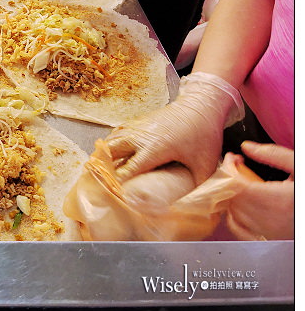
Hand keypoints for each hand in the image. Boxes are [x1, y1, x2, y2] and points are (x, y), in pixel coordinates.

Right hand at [105, 72, 243, 184]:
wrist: (201, 107)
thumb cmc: (204, 136)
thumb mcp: (204, 166)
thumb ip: (193, 186)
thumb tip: (183, 204)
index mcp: (155, 148)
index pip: (128, 170)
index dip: (120, 183)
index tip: (119, 194)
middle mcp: (140, 136)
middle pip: (111, 152)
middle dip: (105, 168)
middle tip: (105, 181)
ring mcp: (136, 126)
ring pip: (110, 140)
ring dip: (106, 155)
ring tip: (105, 169)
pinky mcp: (136, 121)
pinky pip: (116, 133)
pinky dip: (111, 144)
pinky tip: (114, 154)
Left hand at [225, 142, 293, 239]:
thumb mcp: (300, 165)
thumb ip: (274, 155)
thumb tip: (248, 147)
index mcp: (280, 199)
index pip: (237, 184)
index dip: (229, 168)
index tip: (233, 158)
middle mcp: (273, 218)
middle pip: (232, 198)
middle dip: (228, 179)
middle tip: (235, 167)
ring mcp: (271, 230)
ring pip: (234, 213)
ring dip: (231, 195)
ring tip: (239, 181)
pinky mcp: (271, 237)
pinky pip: (240, 229)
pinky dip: (233, 216)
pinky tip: (240, 204)